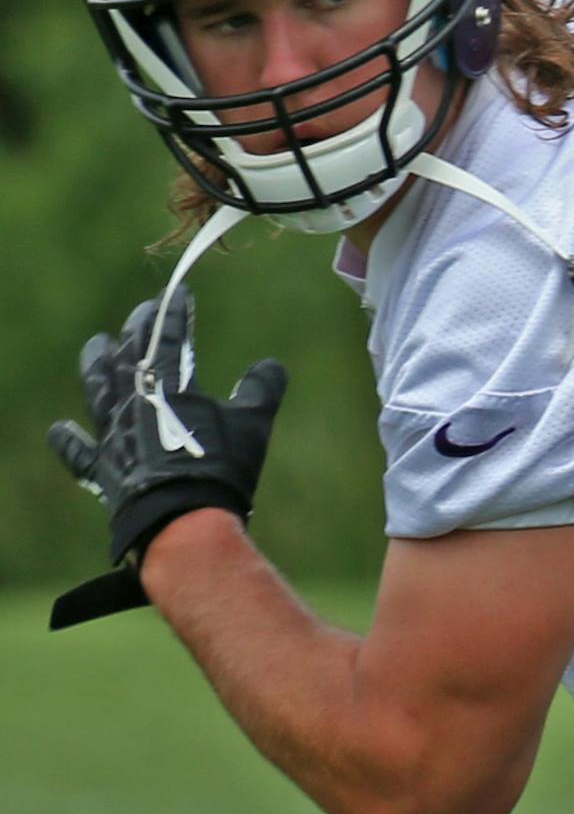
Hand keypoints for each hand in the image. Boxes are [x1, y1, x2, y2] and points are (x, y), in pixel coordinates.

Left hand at [46, 284, 286, 629]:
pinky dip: (70, 440)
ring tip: (96, 346)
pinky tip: (61, 428)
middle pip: (130, 355)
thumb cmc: (220, 468)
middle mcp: (133, 402)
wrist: (182, 520)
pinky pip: (81, 451)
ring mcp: (113, 434)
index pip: (170, 337)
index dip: (175, 312)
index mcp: (169, 385)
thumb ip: (262, 390)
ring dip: (97, 365)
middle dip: (137, 329)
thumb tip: (271, 366)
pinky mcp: (104, 468)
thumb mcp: (253, 425)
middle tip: (143, 313)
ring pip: (98, 389)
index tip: (180, 293)